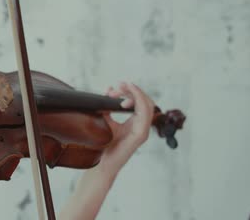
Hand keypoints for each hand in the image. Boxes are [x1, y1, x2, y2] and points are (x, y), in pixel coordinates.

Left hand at [57, 83, 155, 218]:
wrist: (101, 164)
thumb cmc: (104, 145)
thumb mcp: (105, 120)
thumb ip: (108, 106)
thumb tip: (109, 88)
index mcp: (135, 122)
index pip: (141, 101)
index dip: (131, 91)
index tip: (117, 86)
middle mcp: (141, 126)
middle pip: (146, 101)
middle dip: (132, 90)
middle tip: (117, 87)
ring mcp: (142, 131)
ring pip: (148, 105)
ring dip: (134, 94)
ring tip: (119, 90)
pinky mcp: (140, 135)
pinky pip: (144, 115)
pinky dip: (138, 103)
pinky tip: (126, 99)